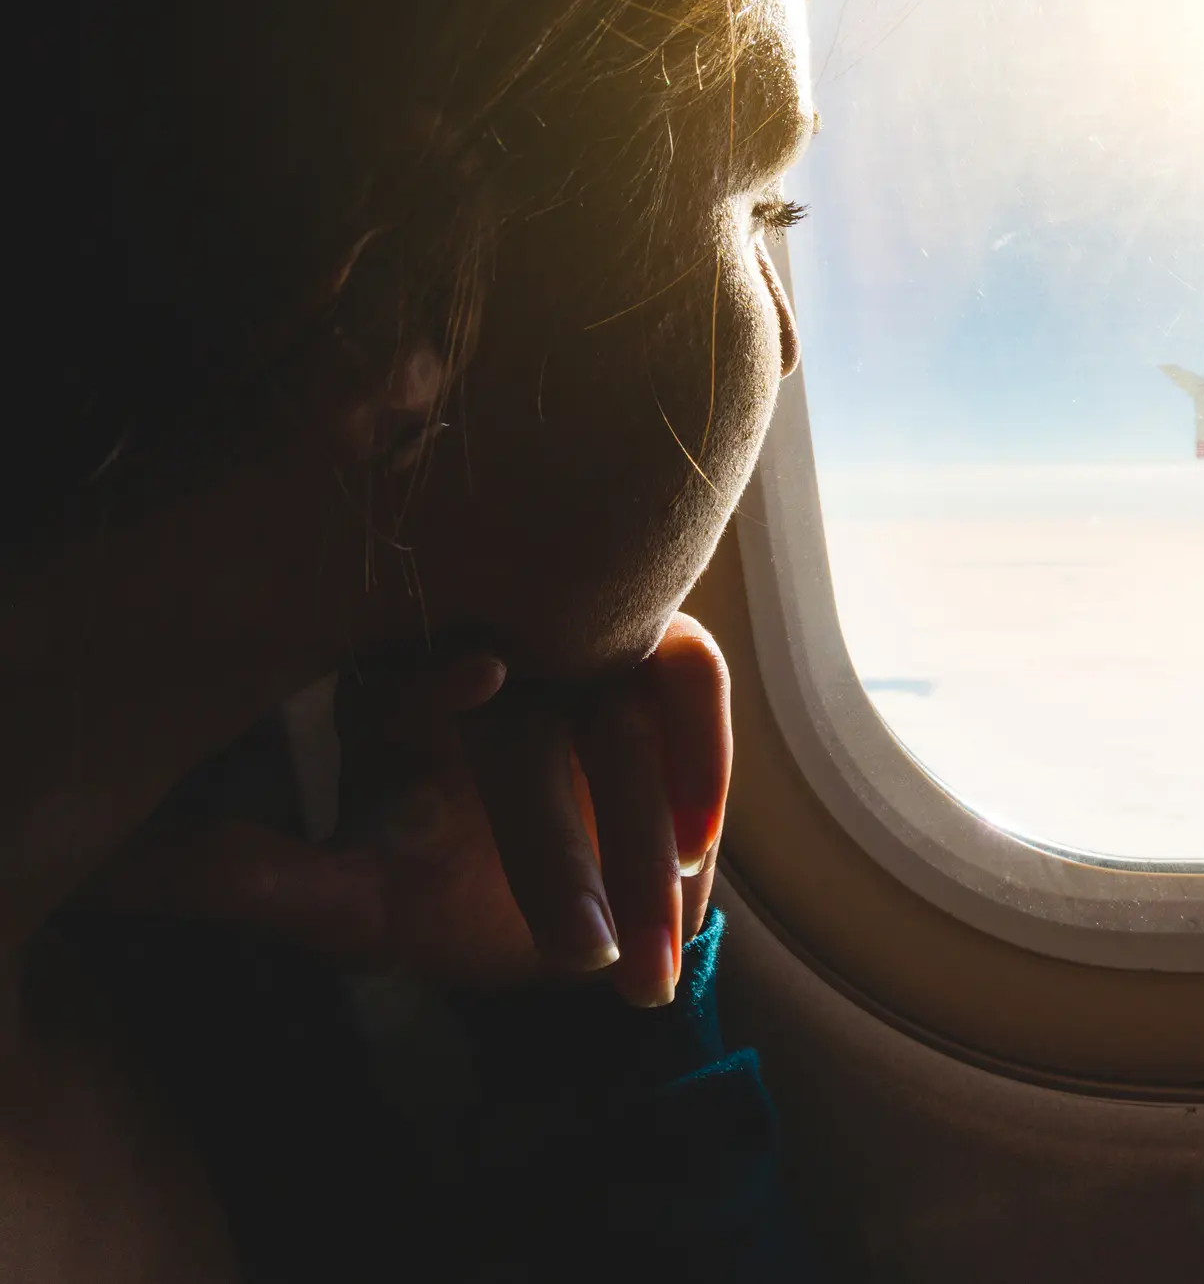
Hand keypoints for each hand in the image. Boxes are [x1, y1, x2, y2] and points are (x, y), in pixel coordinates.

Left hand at [81, 615, 730, 1006]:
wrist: (579, 918)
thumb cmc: (446, 899)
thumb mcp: (354, 905)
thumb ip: (251, 878)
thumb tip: (111, 864)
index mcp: (395, 682)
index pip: (407, 659)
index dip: (436, 677)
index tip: (478, 685)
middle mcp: (495, 644)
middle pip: (526, 693)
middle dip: (563, 830)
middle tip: (581, 949)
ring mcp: (586, 651)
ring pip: (618, 693)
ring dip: (647, 815)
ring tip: (653, 927)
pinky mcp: (666, 665)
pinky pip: (691, 679)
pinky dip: (702, 753)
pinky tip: (701, 846)